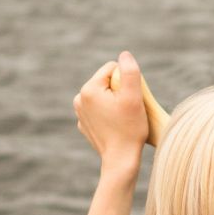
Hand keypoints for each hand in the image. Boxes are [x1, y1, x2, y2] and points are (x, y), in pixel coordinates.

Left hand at [73, 51, 148, 174]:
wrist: (120, 160)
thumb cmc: (129, 129)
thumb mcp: (134, 97)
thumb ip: (130, 71)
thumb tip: (124, 54)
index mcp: (89, 89)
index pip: (113, 68)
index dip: (127, 81)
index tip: (130, 99)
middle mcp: (79, 98)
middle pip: (107, 82)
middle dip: (120, 91)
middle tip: (128, 110)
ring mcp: (80, 113)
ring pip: (104, 95)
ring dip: (115, 102)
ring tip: (122, 118)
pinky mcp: (84, 124)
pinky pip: (100, 110)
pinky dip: (109, 114)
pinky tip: (115, 127)